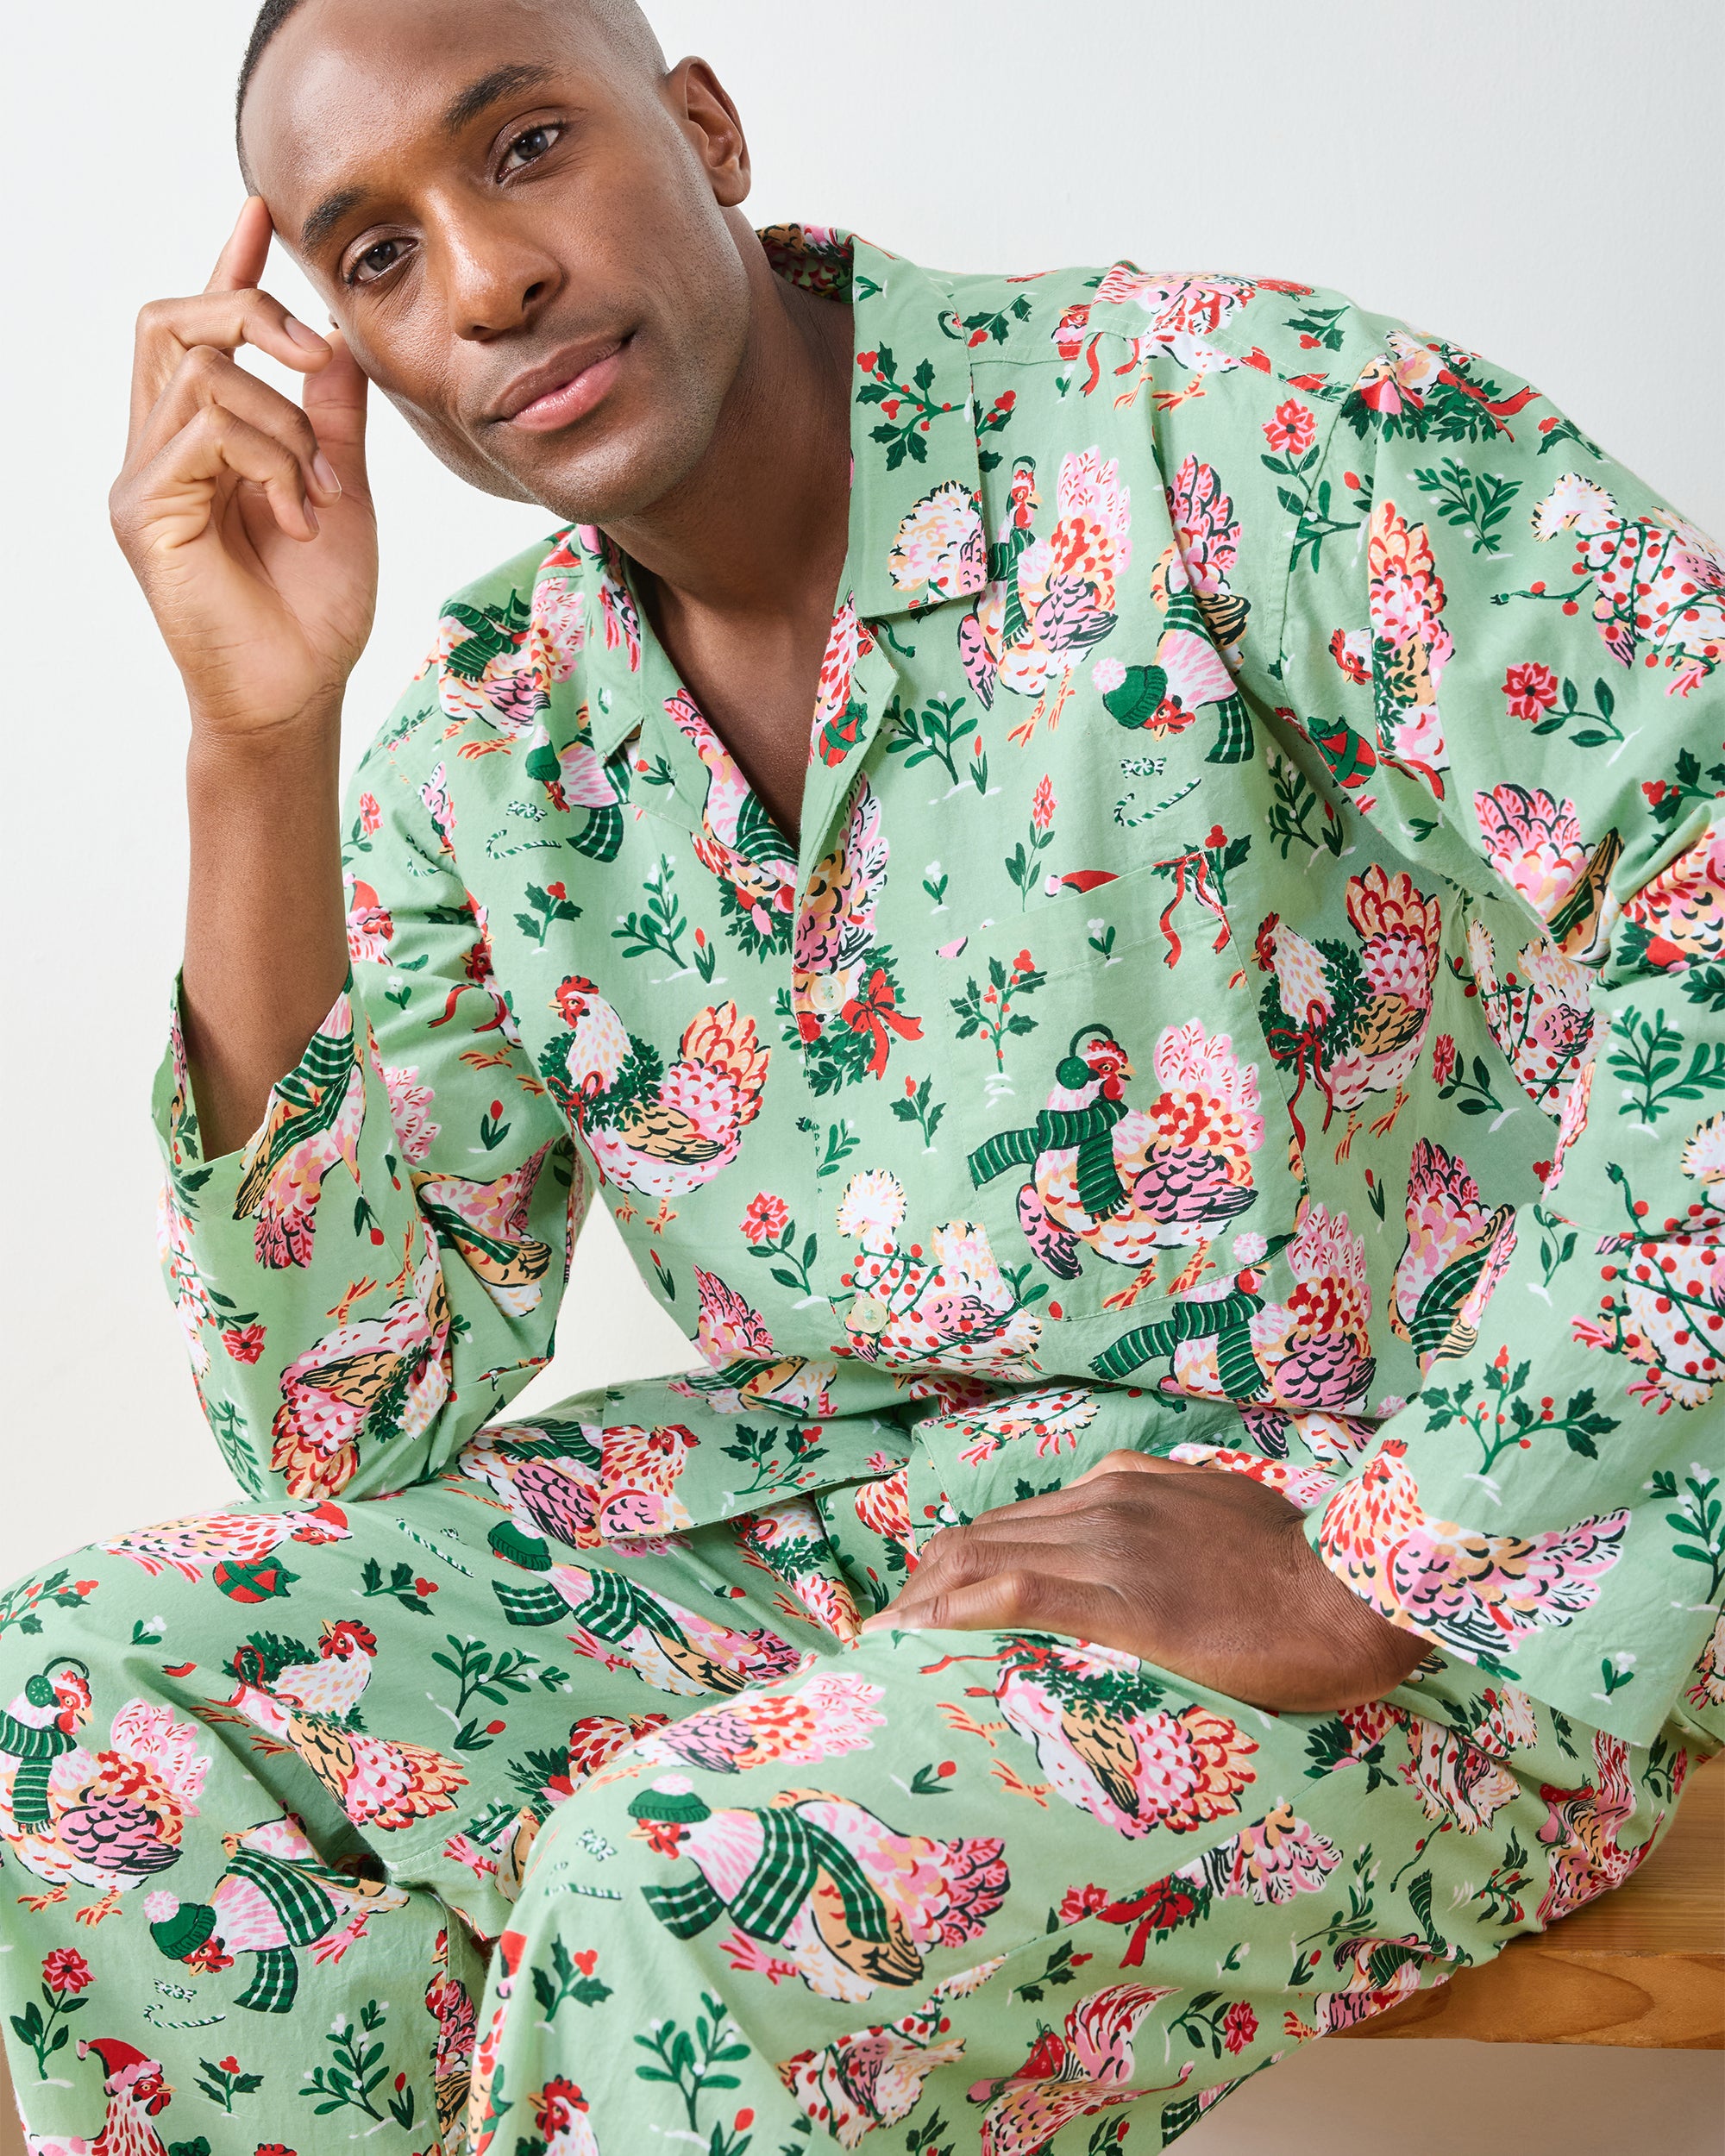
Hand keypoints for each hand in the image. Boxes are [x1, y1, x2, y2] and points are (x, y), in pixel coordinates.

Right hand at [110, 196, 377, 737]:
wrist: (299, 694)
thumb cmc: (315, 610)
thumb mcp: (339, 492)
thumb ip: (332, 418)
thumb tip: (338, 340)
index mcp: (204, 437)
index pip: (202, 329)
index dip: (229, 264)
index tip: (261, 210)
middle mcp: (160, 447)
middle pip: (173, 317)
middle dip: (250, 309)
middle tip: (316, 356)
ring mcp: (144, 477)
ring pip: (200, 370)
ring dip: (283, 420)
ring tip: (316, 490)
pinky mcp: (144, 511)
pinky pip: (206, 430)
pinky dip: (270, 459)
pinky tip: (298, 517)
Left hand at [861, 1450, 1427, 1712]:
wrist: (1353, 1587)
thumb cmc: (1301, 1566)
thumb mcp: (1222, 1511)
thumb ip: (1167, 1511)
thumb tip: (1138, 1529)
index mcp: (1123, 1488)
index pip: (1013, 1522)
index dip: (957, 1561)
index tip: (924, 1599)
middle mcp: (1104, 1504)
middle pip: (982, 1537)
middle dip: (923, 1584)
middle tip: (888, 1635)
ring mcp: (1111, 1545)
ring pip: (985, 1559)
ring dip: (925, 1602)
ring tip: (887, 1646)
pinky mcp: (1125, 1596)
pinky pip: (1018, 1594)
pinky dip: (956, 1612)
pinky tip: (921, 1638)